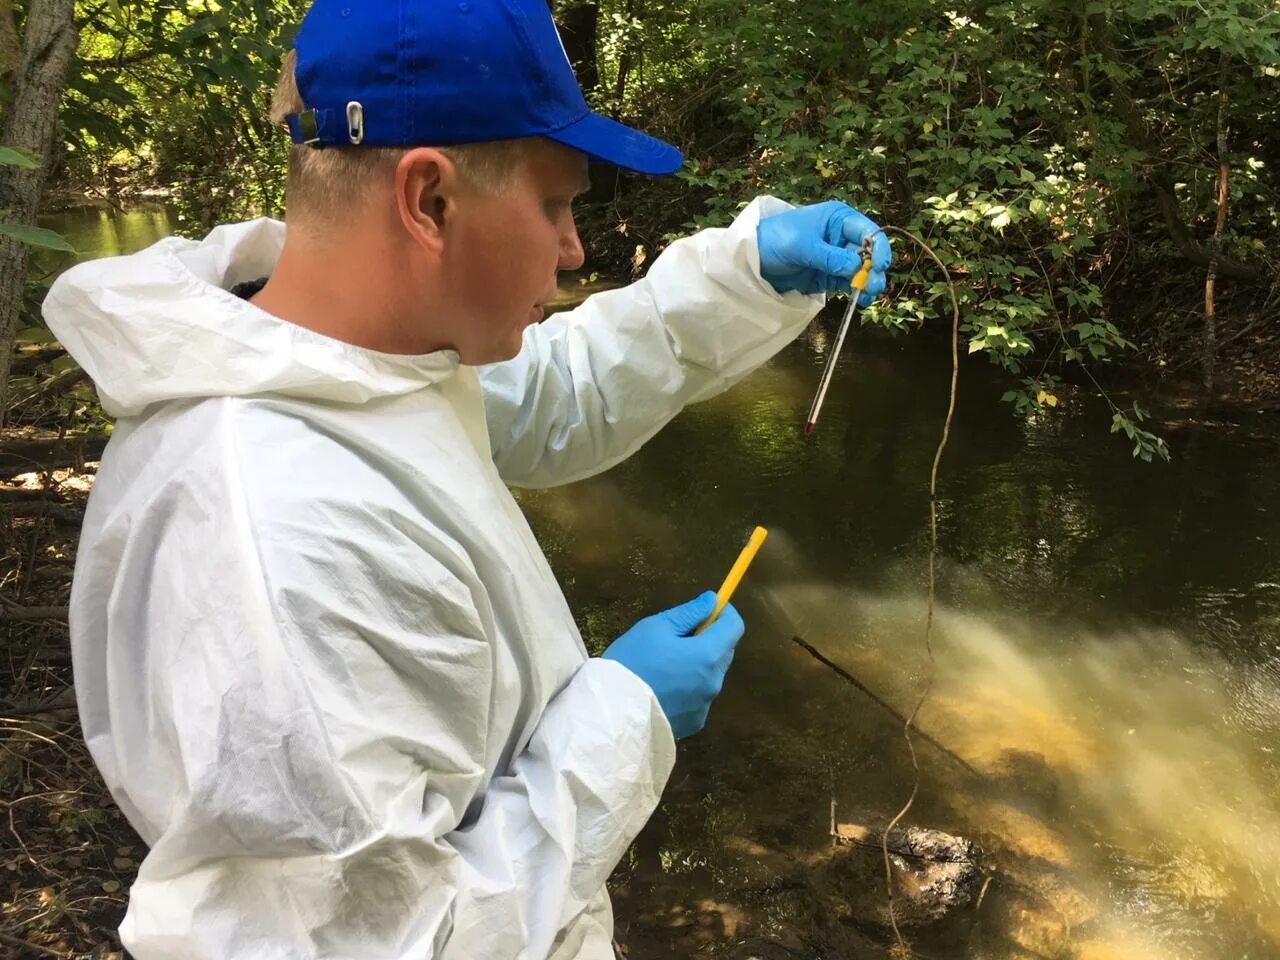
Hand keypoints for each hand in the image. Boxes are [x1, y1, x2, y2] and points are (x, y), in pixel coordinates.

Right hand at [601, 592, 743, 739]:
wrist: (613, 713)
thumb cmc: (632, 662)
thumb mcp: (656, 627)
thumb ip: (689, 613)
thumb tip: (711, 601)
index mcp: (708, 654)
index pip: (735, 626)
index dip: (724, 613)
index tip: (707, 608)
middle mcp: (714, 681)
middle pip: (725, 651)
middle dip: (709, 638)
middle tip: (678, 636)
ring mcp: (705, 705)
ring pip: (711, 675)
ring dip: (698, 664)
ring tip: (665, 665)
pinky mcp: (694, 722)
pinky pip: (699, 697)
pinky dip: (688, 688)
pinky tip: (663, 688)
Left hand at [756, 200, 891, 301]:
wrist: (752, 260)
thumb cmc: (775, 240)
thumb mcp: (802, 246)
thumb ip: (829, 257)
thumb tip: (856, 267)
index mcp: (837, 219)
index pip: (866, 231)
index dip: (877, 247)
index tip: (879, 265)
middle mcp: (840, 237)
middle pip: (867, 253)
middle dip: (873, 268)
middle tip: (875, 285)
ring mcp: (835, 258)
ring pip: (859, 270)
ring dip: (866, 282)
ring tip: (868, 295)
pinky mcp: (828, 276)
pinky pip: (847, 283)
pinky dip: (855, 291)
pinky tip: (861, 299)